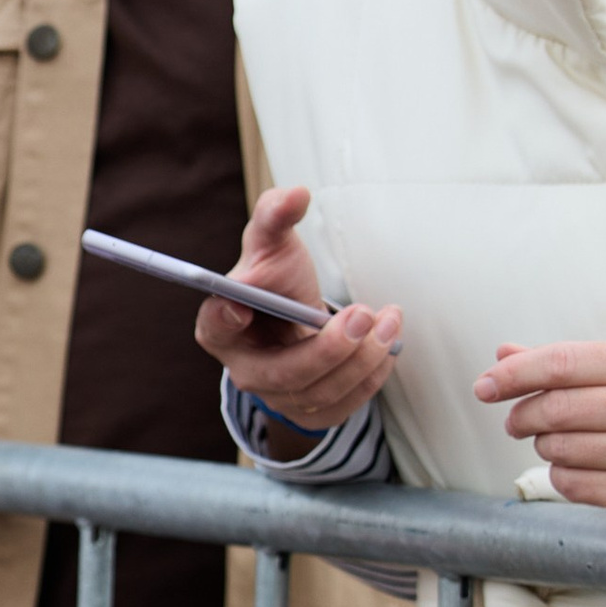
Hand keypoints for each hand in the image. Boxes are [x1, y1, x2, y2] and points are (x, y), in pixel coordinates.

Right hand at [193, 186, 401, 452]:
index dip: (225, 319)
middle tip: (362, 314)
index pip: (216, 327)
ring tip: (389, 321)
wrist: (294, 324)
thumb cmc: (276, 282)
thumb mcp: (274, 244)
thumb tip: (297, 193)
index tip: (241, 304)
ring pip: (322, 392)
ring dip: (363, 357)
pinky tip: (387, 347)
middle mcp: (244, 370)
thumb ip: (276, 215)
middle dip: (329, 348)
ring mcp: (277, 398)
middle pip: (284, 373)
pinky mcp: (310, 414)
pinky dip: (372, 376)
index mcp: (222, 327)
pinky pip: (344, 406)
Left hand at [475, 341, 605, 523]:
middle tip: (516, 422)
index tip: (484, 386)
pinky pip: (569, 483)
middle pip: (555, 409)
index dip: (514, 374)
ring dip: (544, 448)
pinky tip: (580, 468)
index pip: (563, 363)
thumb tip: (503, 354)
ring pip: (557, 449)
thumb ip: (567, 365)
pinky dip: (561, 476)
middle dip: (522, 417)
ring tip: (562, 443)